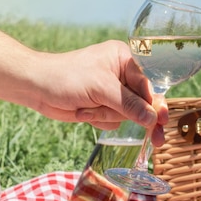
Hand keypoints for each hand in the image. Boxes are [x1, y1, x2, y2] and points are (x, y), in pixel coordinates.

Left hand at [26, 40, 167, 145]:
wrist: (37, 88)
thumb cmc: (67, 78)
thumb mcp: (101, 88)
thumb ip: (129, 104)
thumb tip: (153, 119)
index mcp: (124, 59)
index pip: (148, 84)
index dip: (156, 103)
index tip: (163, 119)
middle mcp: (121, 75)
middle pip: (142, 102)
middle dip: (140, 118)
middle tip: (157, 140)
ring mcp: (112, 92)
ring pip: (126, 115)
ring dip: (106, 116)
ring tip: (86, 107)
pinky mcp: (103, 106)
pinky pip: (113, 122)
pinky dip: (98, 120)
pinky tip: (82, 112)